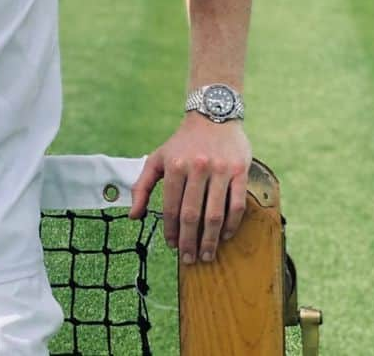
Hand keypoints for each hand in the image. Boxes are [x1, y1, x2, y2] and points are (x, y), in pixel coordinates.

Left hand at [128, 115, 250, 264]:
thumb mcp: (158, 158)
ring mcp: (220, 170)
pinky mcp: (239, 171)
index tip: (172, 246)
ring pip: (214, 214)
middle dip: (189, 241)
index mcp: (175, 165)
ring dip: (210, 239)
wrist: (213, 114)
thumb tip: (133, 216)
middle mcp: (197, 167)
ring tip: (206, 255)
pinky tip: (225, 235)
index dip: (170, 231)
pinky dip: (231, 224)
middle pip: (192, 215)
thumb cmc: (182, 142)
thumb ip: (142, 186)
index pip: (170, 207)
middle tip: (189, 259)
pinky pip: (236, 205)